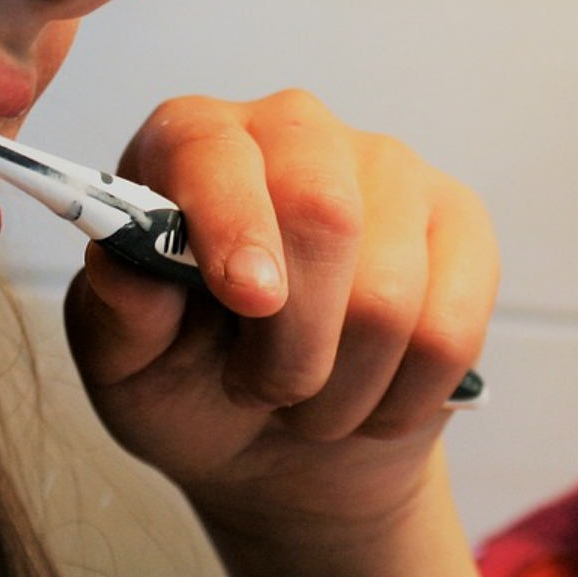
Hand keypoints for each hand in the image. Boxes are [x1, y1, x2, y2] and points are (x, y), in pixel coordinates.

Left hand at [62, 89, 497, 543]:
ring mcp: (388, 168)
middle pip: (322, 214)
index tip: (247, 300)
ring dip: (343, 388)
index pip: (217, 153)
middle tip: (262, 391)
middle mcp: (294, 130)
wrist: (279, 446)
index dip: (235, 226)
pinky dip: (405, 397)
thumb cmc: (188, 385)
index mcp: (192, 142)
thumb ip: (119, 314)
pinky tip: (373, 401)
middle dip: (293, 340)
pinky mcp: (459, 224)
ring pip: (390, 291)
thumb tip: (124, 261)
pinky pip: (451, 325)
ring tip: (310, 403)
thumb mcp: (125, 367)